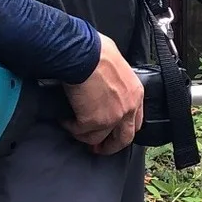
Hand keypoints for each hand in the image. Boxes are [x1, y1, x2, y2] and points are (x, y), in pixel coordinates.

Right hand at [63, 33, 143, 155]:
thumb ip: (117, 82)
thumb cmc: (97, 52)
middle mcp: (128, 109)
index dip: (123, 130)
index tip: (113, 134)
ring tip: (74, 127)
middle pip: (123, 138)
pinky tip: (65, 119)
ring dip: (84, 135)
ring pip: (97, 138)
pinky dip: (70, 127)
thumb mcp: (118, 66)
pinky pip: (80, 132)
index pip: (136, 121)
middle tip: (97, 149)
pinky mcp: (94, 122)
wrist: (84, 55)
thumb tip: (107, 87)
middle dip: (110, 146)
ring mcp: (112, 118)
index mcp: (136, 94)